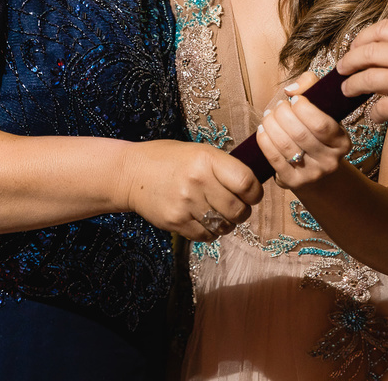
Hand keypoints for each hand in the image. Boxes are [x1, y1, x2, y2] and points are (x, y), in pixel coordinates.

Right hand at [123, 140, 261, 241]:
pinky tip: (204, 220)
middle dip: (243, 211)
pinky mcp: (176, 222)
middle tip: (237, 207)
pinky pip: (206, 236)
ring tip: (219, 214)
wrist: (132, 173)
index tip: (252, 194)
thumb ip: (224, 167)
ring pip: (223, 225)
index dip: (255, 193)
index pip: (246, 183)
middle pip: (238, 209)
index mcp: (207, 159)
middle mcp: (197, 181)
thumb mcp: (199, 152)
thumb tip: (253, 186)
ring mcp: (185, 203)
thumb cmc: (170, 159)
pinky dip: (210, 232)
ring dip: (227, 223)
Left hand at [257, 76, 352, 190]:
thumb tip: (291, 90)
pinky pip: (274, 159)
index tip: (294, 99)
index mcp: (341, 142)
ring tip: (268, 116)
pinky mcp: (293, 182)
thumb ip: (310, 86)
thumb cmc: (314, 130)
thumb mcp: (321, 106)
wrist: (312, 167)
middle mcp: (330, 161)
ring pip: (285, 145)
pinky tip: (262, 130)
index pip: (321, 124)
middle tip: (278, 107)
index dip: (303, 108)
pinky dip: (264, 141)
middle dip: (283, 114)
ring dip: (271, 125)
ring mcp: (312, 174)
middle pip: (300, 133)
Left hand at [336, 19, 387, 138]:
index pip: (382, 29)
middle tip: (342, 68)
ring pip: (367, 78)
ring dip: (352, 85)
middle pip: (368, 52)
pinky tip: (374, 115)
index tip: (355, 46)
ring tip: (347, 89)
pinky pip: (378, 107)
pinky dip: (372, 112)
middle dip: (349, 61)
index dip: (362, 37)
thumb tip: (387, 51)